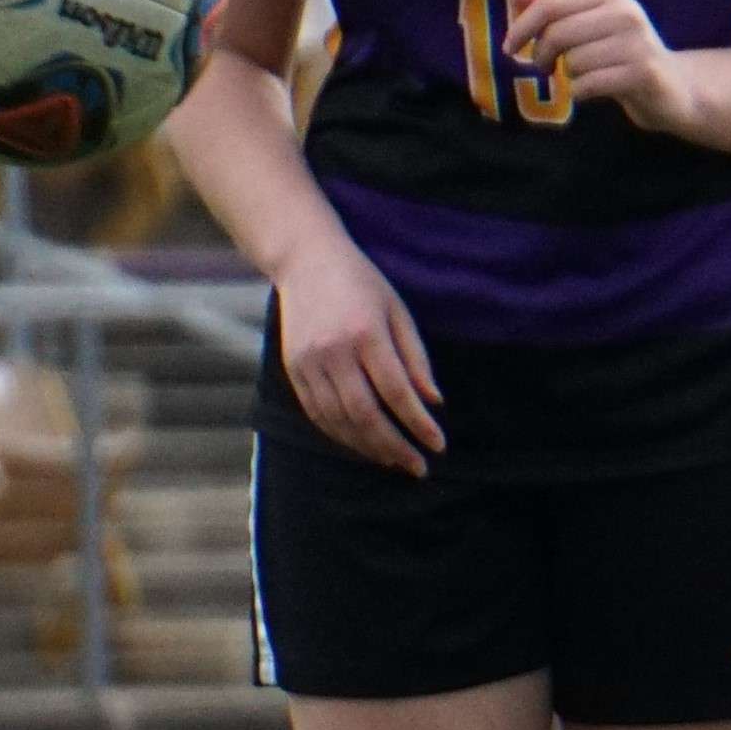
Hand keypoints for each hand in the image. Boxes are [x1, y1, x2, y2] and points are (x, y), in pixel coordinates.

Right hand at [275, 238, 444, 475]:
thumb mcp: (399, 313)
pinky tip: (363, 446)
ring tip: (395, 461)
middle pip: (364, 414)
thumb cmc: (363, 285)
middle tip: (418, 467)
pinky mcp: (292, 369)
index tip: (438, 445)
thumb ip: (416, 359)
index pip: (396, 392)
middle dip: (394, 446)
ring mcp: (307, 362)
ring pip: (338, 420)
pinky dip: (340, 435)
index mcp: (365, 334)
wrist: (306, 263)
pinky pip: (317, 413)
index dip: (418, 424)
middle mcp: (332, 352)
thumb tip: (433, 402)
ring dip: (368, 447)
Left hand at [502, 0, 695, 130]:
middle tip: (545, 67)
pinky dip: (581, 93)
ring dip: (569, 76)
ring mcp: (638, 43)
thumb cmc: (620, 54)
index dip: (522, 26)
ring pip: (572, 62)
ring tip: (586, 75)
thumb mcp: (586, 26)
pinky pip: (587, 85)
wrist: (673, 87)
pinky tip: (595, 90)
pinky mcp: (643, 73)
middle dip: (542, 55)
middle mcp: (626, 12)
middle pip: (557, 34)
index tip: (509, 47)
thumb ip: (551, 9)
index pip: (551, 4)